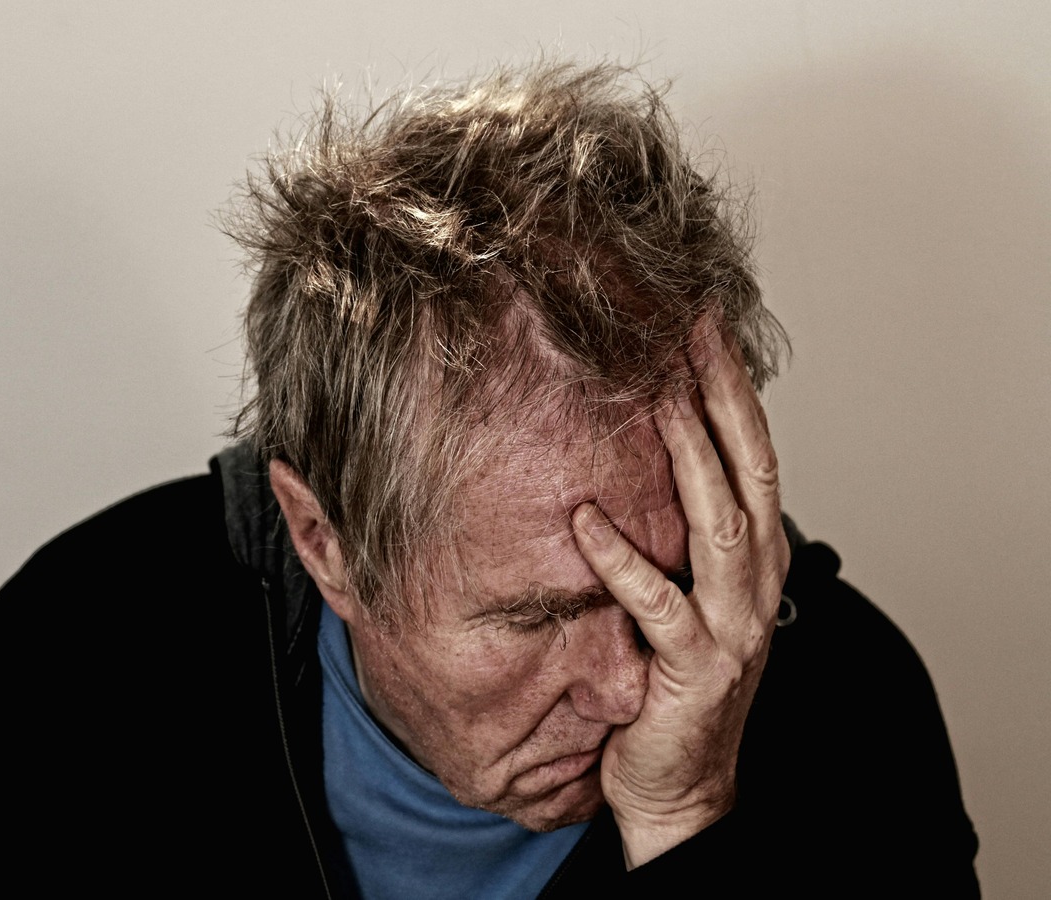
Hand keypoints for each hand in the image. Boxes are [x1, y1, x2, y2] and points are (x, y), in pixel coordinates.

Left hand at [571, 323, 789, 868]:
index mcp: (757, 555)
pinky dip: (622, 560)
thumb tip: (642, 450)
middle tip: (688, 328)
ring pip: (720, 522)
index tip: (702, 324)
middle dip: (722, 394)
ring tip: (657, 396)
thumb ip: (681, 529)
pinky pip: (657, 604)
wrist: (682, 782)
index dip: (732, 387)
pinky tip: (585, 520)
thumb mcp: (692, 591)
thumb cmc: (678, 680)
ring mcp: (733, 623)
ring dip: (690, 455)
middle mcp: (757, 580)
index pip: (754, 452)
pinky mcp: (695, 668)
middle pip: (749, 467)